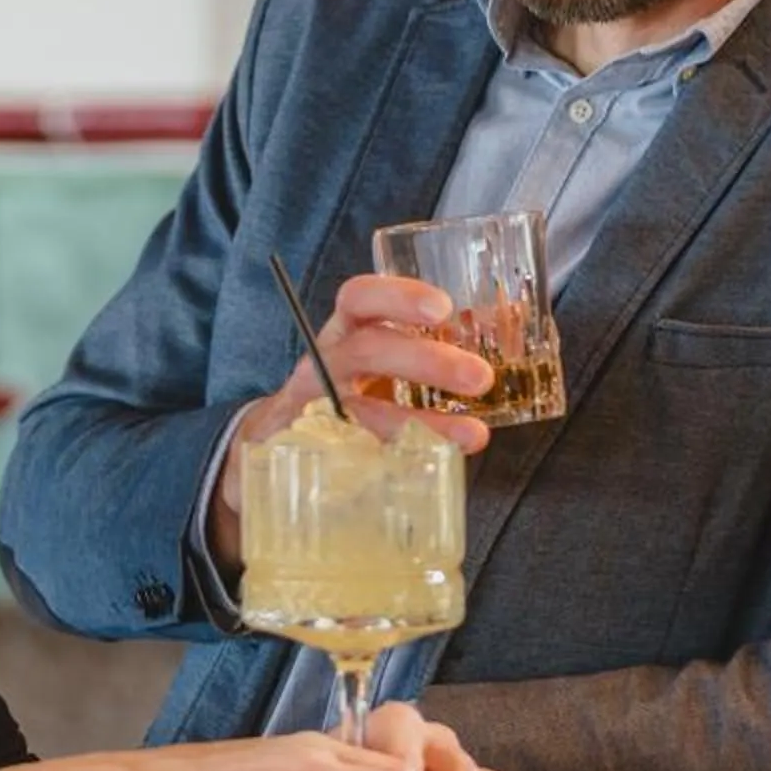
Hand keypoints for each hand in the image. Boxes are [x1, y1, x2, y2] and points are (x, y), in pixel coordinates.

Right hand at [214, 273, 492, 565]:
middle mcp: (325, 364)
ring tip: (474, 434)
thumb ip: (424, 348)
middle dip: (427, 361)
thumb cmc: (342, 389)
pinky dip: (394, 465)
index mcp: (343, 332)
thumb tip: (498, 337)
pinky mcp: (313, 454)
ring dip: (422, 423)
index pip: (361, 298)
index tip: (444, 309)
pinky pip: (353, 459)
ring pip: (362, 410)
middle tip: (480, 377)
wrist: (272, 438)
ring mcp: (316, 411)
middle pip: (368, 350)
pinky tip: (429, 472)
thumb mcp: (372, 358)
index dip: (400, 297)